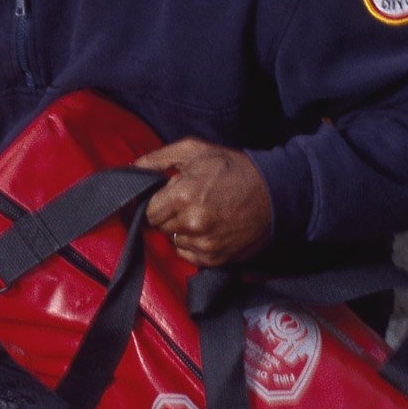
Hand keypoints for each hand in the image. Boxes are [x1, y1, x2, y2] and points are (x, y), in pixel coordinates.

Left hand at [136, 139, 273, 268]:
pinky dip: (195, 244)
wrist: (275, 193)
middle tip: (189, 203)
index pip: (149, 211)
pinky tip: (210, 228)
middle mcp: (191, 223)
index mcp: (183, 195)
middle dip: (169, 215)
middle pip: (160, 227)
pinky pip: (190, 255)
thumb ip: (158, 158)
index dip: (157, 203)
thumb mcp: (196, 151)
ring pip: (175, 242)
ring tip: (203, 215)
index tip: (169, 197)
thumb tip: (131, 169)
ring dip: (182, 231)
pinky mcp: (217, 258)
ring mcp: (205, 243)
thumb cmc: (233, 169)